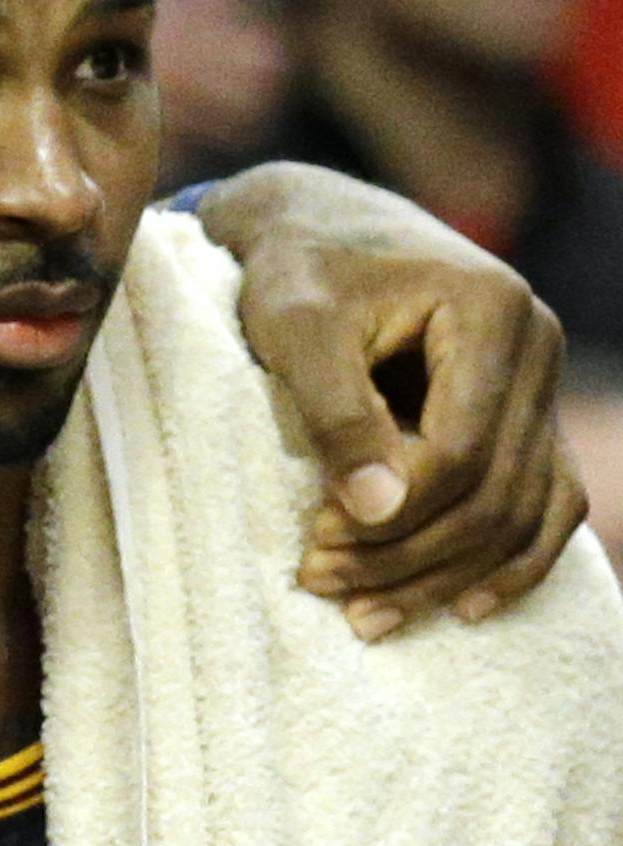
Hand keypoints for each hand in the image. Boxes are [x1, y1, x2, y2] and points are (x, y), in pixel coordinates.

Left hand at [206, 162, 582, 635]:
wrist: (319, 228)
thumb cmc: (298, 270)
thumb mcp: (296, 326)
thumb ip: (336, 411)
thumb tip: (377, 511)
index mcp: (491, 311)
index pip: (461, 450)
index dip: (394, 514)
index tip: (313, 543)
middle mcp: (537, 346)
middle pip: (495, 493)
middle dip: (409, 556)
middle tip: (319, 585)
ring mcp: (542, 385)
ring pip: (524, 513)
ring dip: (447, 576)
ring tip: (364, 617)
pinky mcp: (530, 417)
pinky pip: (549, 507)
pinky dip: (511, 564)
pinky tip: (463, 610)